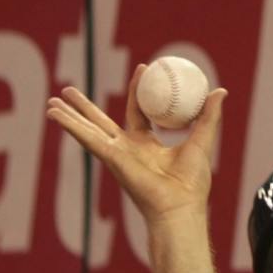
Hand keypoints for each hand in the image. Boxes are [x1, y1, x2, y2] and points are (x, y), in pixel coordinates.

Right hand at [47, 64, 226, 228]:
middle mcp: (126, 150)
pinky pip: (88, 138)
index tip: (142, 67)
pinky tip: (55, 115)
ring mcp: (116, 154)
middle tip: (69, 90)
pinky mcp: (111, 157)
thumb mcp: (202, 139)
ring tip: (51, 102)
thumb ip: (209, 116)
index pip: (137, 112)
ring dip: (69, 116)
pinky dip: (71, 126)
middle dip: (84, 107)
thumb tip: (221, 90)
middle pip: (100, 121)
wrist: (181, 205)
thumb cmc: (192, 182)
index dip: (137, 90)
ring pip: (88, 129)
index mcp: (145, 145)